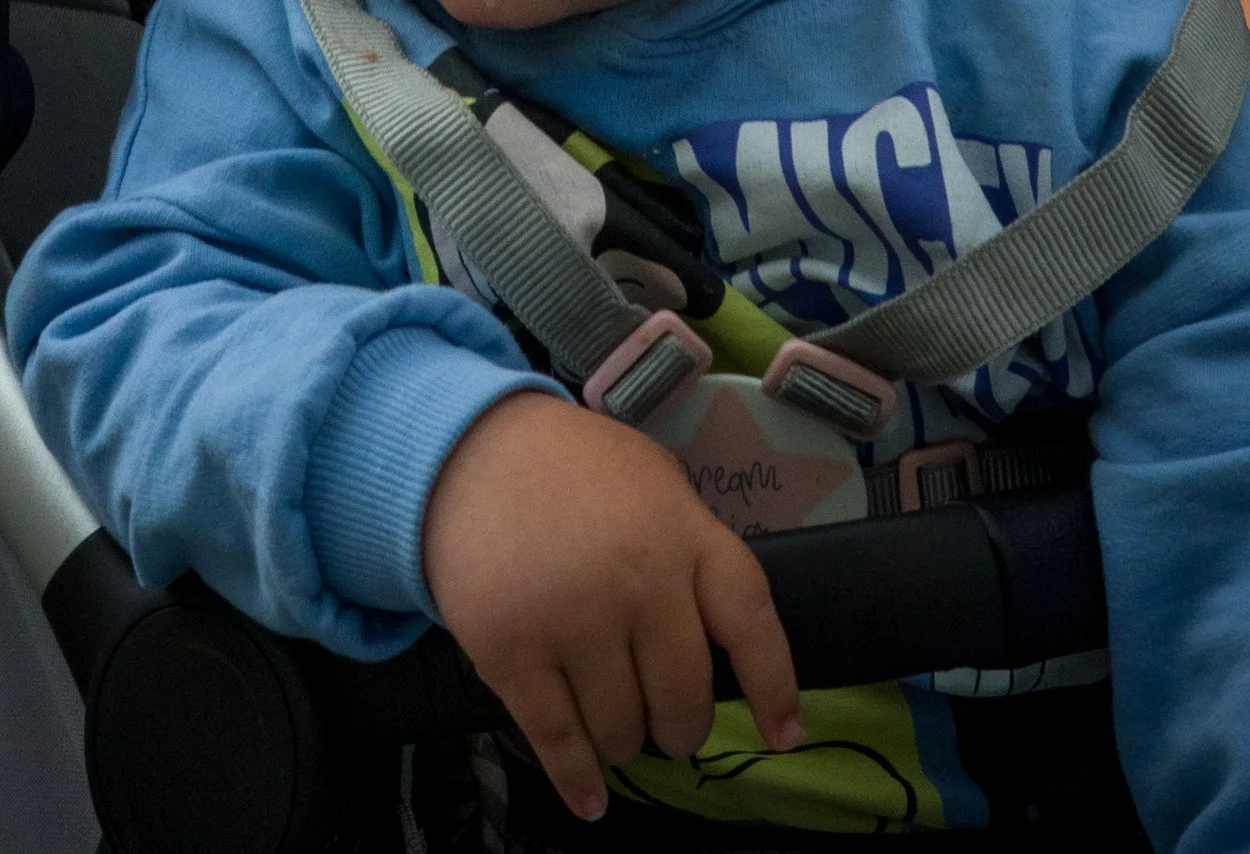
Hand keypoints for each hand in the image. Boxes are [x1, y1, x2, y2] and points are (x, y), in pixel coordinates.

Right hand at [420, 392, 801, 822]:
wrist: (466, 449)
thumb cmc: (573, 470)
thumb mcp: (652, 483)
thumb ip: (691, 550)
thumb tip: (721, 641)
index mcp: (682, 532)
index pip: (750, 621)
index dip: (774, 685)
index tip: (783, 734)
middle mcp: (637, 579)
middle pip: (684, 697)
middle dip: (680, 726)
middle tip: (668, 723)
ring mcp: (572, 618)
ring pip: (623, 729)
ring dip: (625, 741)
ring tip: (617, 726)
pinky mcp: (510, 651)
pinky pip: (558, 740)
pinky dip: (577, 781)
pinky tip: (591, 799)